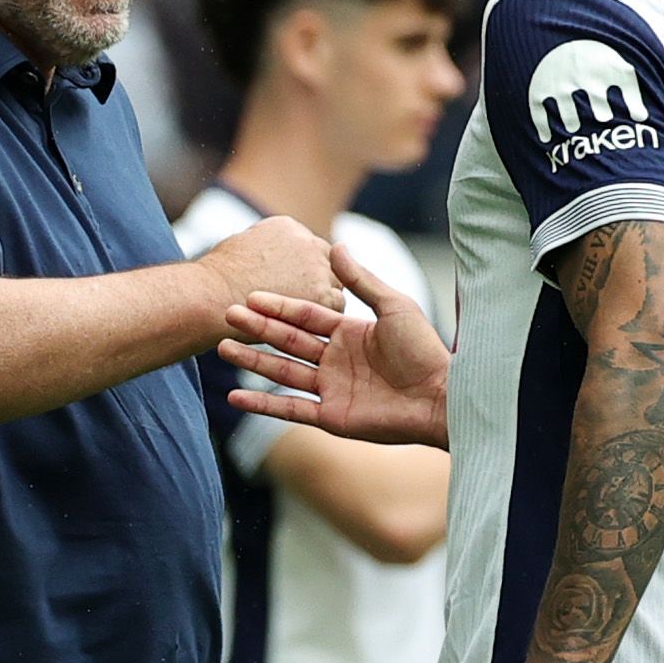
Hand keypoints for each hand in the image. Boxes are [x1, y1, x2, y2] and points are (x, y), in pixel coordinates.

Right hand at [197, 216, 343, 321]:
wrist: (212, 296)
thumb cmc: (215, 279)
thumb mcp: (239, 247)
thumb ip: (263, 249)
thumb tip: (265, 262)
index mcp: (287, 227)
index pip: (307, 247)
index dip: (301, 268)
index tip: (291, 285)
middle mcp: (306, 241)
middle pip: (326, 263)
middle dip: (316, 281)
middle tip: (302, 303)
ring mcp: (317, 266)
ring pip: (334, 284)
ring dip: (322, 299)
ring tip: (302, 319)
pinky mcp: (322, 294)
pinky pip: (336, 306)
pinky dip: (323, 316)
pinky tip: (305, 326)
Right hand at [224, 242, 452, 447]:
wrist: (441, 397)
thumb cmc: (424, 350)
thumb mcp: (393, 306)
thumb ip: (362, 280)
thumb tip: (336, 244)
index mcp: (349, 333)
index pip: (304, 316)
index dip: (278, 306)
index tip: (250, 296)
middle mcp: (335, 360)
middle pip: (287, 341)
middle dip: (257, 328)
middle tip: (227, 314)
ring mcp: (331, 389)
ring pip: (282, 372)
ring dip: (252, 362)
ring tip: (222, 348)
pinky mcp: (331, 418)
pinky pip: (290, 409)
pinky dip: (262, 405)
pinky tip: (235, 399)